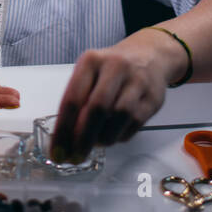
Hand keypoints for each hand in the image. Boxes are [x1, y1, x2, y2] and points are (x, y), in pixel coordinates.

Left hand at [51, 33, 183, 160]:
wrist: (150, 55)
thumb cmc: (111, 69)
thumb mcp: (90, 73)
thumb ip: (78, 100)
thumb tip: (65, 140)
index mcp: (91, 60)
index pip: (72, 99)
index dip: (63, 130)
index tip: (58, 152)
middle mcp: (115, 67)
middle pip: (97, 109)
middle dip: (83, 138)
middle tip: (76, 156)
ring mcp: (137, 81)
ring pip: (119, 117)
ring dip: (104, 138)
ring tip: (96, 143)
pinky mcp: (153, 97)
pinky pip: (135, 123)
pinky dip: (120, 135)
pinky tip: (113, 135)